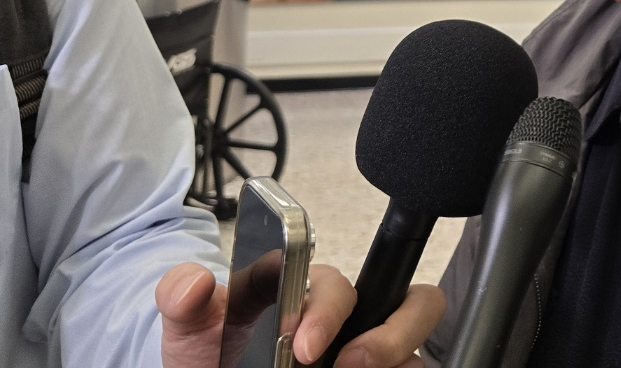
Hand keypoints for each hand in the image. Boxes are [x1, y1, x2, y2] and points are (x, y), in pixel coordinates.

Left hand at [158, 262, 445, 366]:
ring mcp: (373, 351)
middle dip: (391, 332)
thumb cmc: (216, 358)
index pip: (335, 282)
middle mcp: (353, 319)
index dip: (326, 309)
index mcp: (308, 293)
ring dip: (399, 352)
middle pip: (411, 300)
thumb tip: (194, 281)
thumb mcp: (190, 334)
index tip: (301, 344)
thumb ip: (183, 301)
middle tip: (349, 364)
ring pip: (419, 344)